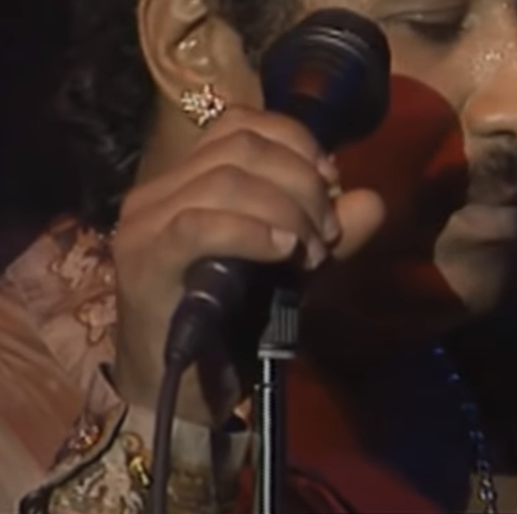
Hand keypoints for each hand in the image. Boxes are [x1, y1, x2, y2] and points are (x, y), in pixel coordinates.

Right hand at [108, 105, 384, 424]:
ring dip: (286, 209)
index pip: (240, 122)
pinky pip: (199, 225)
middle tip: (327, 232)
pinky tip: (284, 250)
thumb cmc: (231, 325)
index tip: (333, 182)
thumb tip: (372, 199)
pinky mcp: (144, 262)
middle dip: (301, 181)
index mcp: (188, 178)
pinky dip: (252, 230)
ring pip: (224, 181)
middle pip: (241, 147)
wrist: (181, 393)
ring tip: (311, 253)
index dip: (294, 141)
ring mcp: (145, 224)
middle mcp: (159, 190)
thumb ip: (332, 232)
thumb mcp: (293, 268)